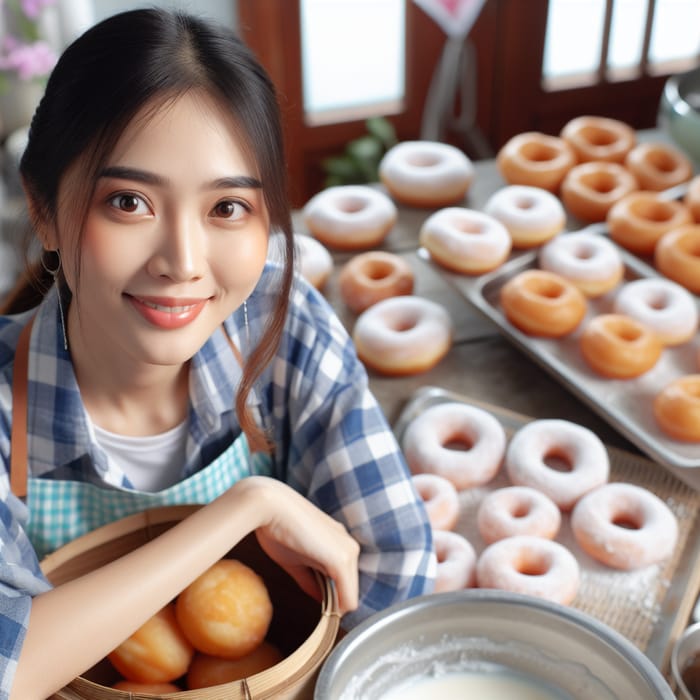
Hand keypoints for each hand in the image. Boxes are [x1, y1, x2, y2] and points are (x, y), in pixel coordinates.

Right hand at [237, 477, 359, 613]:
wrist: (268, 505)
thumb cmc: (278, 528)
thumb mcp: (295, 560)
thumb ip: (311, 580)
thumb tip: (321, 600)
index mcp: (339, 542)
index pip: (345, 580)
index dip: (334, 597)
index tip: (320, 607)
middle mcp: (349, 545)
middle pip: (350, 589)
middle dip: (335, 603)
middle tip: (320, 614)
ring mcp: (347, 552)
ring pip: (350, 595)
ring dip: (336, 608)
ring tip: (320, 613)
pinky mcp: (340, 559)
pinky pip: (348, 597)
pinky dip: (338, 610)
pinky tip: (327, 615)